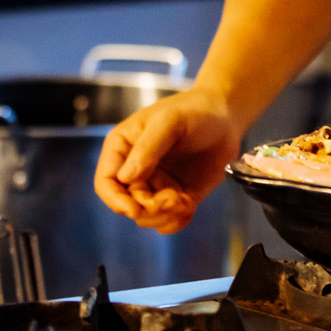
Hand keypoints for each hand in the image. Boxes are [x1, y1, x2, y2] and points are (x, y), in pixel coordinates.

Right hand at [93, 86, 241, 234]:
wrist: (225, 116)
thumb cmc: (193, 110)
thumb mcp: (169, 122)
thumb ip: (147, 148)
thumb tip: (125, 177)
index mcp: (122, 148)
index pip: (106, 182)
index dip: (115, 200)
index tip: (134, 209)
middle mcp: (135, 170)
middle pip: (127, 204)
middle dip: (149, 208)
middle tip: (173, 198)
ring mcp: (156, 185)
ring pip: (146, 217)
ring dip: (164, 216)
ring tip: (184, 201)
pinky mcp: (176, 196)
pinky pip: (167, 220)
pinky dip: (177, 220)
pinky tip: (189, 206)